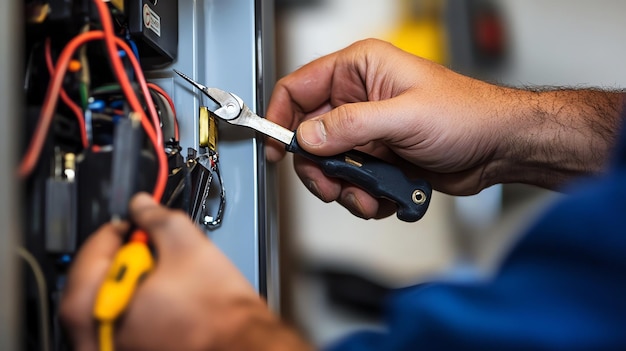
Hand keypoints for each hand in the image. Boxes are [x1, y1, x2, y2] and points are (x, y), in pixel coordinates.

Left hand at [61, 193, 310, 350]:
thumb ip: (155, 217)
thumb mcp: (185, 242)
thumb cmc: (219, 311)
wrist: (244, 342)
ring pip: (106, 306)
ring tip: (155, 273)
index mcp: (102, 308)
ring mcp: (117, 349)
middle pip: (92, 284)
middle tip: (141, 246)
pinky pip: (119, 324)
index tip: (128, 223)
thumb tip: (141, 205)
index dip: (112, 231)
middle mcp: (100, 336)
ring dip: (125, 282)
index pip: (89, 258)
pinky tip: (159, 297)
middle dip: (117, 259)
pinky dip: (132, 305)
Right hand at [266, 38, 623, 218]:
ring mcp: (367, 130)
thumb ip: (351, 126)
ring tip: (368, 194)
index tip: (275, 147)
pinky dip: (361, 195)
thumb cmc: (467, 115)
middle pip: (308, 134)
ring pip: (328, 163)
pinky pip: (350, 180)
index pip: (299, 88)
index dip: (281, 117)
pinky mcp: (378, 157)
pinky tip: (383, 196)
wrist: (497, 148)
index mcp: (360, 69)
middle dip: (318, 166)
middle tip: (331, 184)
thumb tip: (308, 136)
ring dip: (343, 186)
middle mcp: (358, 98)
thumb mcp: (405, 116)